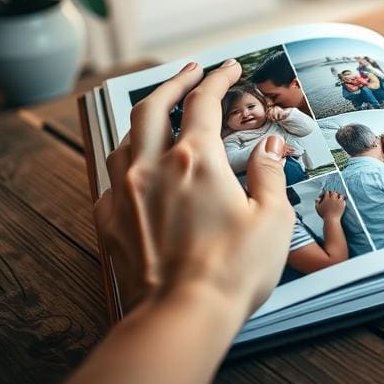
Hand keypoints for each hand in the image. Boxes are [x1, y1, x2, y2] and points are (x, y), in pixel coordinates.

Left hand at [94, 60, 294, 317]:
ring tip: (161, 111)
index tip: (228, 68)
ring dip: (145, 116)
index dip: (218, 79)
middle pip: (153, 106)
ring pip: (126, 137)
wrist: (181, 315)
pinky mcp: (110, 221)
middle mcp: (154, 166)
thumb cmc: (233, 270)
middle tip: (190, 71)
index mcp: (197, 160)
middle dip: (174, 82)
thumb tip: (269, 148)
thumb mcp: (272, 218)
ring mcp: (126, 193)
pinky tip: (138, 167)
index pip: (205, 103)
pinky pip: (112, 176)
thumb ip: (268, 174)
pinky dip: (127, 160)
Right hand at [315, 190, 345, 220]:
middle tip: (331, 195)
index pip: (326, 192)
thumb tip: (317, 199)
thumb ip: (316, 202)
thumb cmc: (324, 215)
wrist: (331, 220)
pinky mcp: (342, 205)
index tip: (326, 195)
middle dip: (332, 193)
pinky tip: (341, 201)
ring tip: (337, 197)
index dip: (326, 193)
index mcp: (326, 199)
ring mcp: (338, 201)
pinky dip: (342, 200)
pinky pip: (343, 200)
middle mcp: (333, 199)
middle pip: (333, 192)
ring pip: (339, 195)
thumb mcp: (318, 208)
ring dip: (338, 195)